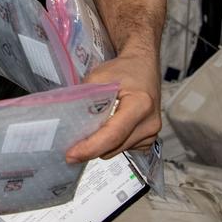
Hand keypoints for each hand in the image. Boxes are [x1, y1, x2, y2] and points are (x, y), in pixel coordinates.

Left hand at [65, 48, 160, 162]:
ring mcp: (152, 132)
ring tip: (92, 128)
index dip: (90, 147)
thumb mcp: (99, 76)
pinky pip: (124, 148)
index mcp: (140, 104)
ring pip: (117, 150)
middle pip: (114, 146)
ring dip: (102, 145)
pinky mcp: (150, 138)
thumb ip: (85, 97)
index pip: (113, 134)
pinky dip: (111, 143)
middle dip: (91, 148)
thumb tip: (69, 120)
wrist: (143, 66)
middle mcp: (150, 122)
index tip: (71, 155)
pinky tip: (108, 128)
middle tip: (71, 144)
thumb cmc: (123, 69)